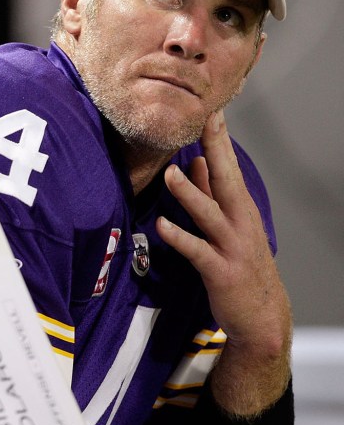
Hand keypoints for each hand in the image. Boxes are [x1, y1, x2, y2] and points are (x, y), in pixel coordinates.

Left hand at [157, 110, 290, 412]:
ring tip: (171, 172)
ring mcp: (232, 247)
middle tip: (203, 120)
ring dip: (190, 193)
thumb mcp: (229, 223)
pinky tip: (162, 225)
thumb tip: (198, 160)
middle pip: (227, 180)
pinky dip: (180, 238)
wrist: (260, 315)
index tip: (210, 109)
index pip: (228, 166)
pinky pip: (197, 252)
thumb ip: (212, 193)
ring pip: (210, 215)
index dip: (219, 139)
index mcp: (240, 208)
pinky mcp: (220, 271)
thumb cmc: (240, 264)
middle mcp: (240, 222)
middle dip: (215, 149)